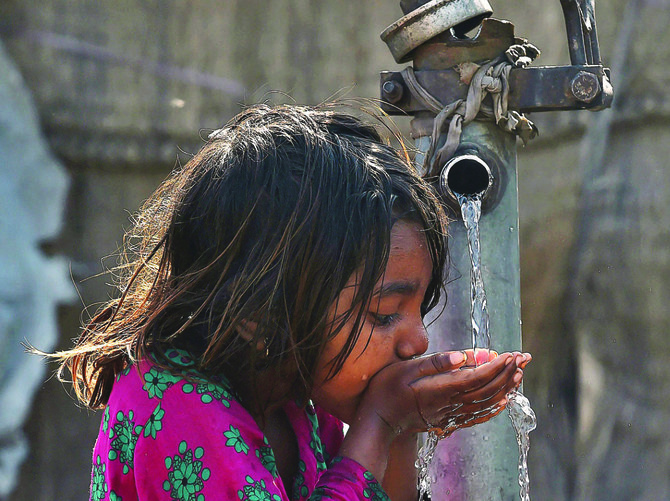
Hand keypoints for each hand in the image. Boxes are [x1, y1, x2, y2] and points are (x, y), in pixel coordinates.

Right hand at [356, 350, 529, 436]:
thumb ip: (435, 363)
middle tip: (522, 358)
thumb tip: (463, 356)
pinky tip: (503, 401)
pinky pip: (477, 416)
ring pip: (485, 402)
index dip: (497, 366)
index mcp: (441, 388)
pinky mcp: (447, 421)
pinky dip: (494, 408)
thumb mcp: (406, 368)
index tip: (512, 354)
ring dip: (505, 388)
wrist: (378, 420)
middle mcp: (449, 404)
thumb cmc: (387, 389)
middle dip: (507, 373)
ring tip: (519, 374)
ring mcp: (450, 415)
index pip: (477, 377)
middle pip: (486, 389)